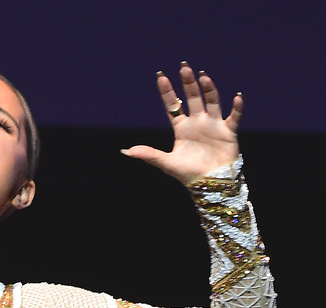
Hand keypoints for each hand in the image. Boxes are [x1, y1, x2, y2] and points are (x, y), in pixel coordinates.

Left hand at [121, 63, 241, 182]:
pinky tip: (236, 97)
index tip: (161, 76)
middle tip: (184, 67)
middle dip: (188, 83)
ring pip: (212, 101)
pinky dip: (237, 107)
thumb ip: (148, 154)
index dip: (167, 92)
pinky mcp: (228, 131)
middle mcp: (197, 122)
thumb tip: (125, 151)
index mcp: (182, 128)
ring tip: (203, 77)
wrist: (210, 184)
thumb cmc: (188, 174)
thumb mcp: (166, 163)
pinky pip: (234, 116)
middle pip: (192, 97)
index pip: (173, 106)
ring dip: (208, 89)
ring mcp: (213, 124)